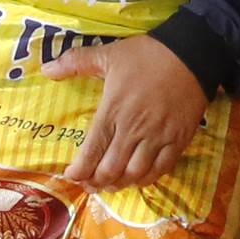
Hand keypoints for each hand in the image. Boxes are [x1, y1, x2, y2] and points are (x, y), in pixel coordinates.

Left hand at [57, 35, 206, 191]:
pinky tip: (137, 178)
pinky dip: (146, 179)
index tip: (71, 174)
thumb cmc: (147, 55)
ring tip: (111, 184)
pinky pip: (161, 170)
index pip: (92, 151)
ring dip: (119, 184)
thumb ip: (76, 62)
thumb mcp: (109, 54)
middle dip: (96, 182)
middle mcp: (133, 129)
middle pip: (111, 169)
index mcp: (113, 111)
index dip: (79, 170)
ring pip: (134, 174)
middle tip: (89, 184)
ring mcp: (157, 137)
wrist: (193, 54)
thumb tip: (46, 70)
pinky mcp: (178, 141)